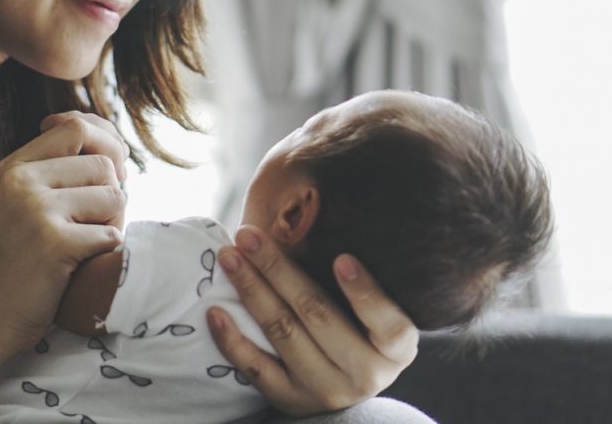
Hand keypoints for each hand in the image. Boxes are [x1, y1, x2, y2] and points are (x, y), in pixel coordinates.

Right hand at [0, 112, 128, 363]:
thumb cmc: (10, 266)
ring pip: (113, 195)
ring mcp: (35, 210)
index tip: (108, 171)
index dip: (105, 143)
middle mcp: (21, 181)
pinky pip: (110, 234)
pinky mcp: (53, 243)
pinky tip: (81, 266)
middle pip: (102, 163)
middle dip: (112, 193)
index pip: (75, 126)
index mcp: (12, 167)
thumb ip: (52, 173)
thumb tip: (112, 145)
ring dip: (112, 222)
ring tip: (86, 245)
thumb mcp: (17, 205)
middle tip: (96, 222)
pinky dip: (106, 252)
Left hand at [207, 226, 418, 415]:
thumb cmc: (363, 325)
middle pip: (318, 315)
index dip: (364, 292)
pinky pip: (258, 371)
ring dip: (252, 291)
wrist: (346, 380)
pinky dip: (233, 341)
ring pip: (284, 334)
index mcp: (396, 348)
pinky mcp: (293, 401)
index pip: (387, 322)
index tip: (342, 259)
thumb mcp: (376, 307)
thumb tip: (310, 209)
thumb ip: (353, 271)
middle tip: (249, 236)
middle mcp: (366, 374)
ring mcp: (327, 390)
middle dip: (278, 270)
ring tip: (229, 258)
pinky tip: (215, 312)